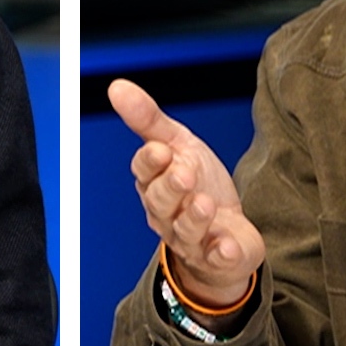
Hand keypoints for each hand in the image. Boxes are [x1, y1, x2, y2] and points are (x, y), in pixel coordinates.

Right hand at [108, 78, 264, 308]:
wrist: (228, 228)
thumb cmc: (198, 185)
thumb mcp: (178, 144)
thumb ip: (149, 119)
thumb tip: (117, 86)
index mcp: (155, 183)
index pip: (144, 172)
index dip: (150, 163)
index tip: (161, 150)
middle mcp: (167, 213)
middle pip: (160, 202)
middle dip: (171, 188)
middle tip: (185, 173)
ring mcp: (191, 238)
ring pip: (185, 230)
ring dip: (194, 218)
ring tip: (205, 203)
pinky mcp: (217, 256)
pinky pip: (216, 258)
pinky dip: (222, 253)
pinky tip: (228, 245)